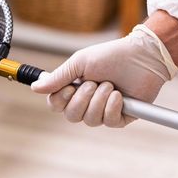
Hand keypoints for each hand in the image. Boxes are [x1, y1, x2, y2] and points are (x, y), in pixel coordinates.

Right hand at [31, 24, 177, 127]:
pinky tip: (120, 95)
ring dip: (100, 100)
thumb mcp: (80, 63)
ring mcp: (104, 111)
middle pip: (72, 116)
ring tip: (111, 85)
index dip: (60, 100)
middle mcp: (87, 102)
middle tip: (95, 82)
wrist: (142, 56)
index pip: (56, 105)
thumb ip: (59, 77)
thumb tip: (35, 88)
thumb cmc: (112, 56)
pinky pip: (108, 122)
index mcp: (74, 89)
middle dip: (83, 99)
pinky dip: (113, 107)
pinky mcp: (121, 117)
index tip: (70, 87)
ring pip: (90, 120)